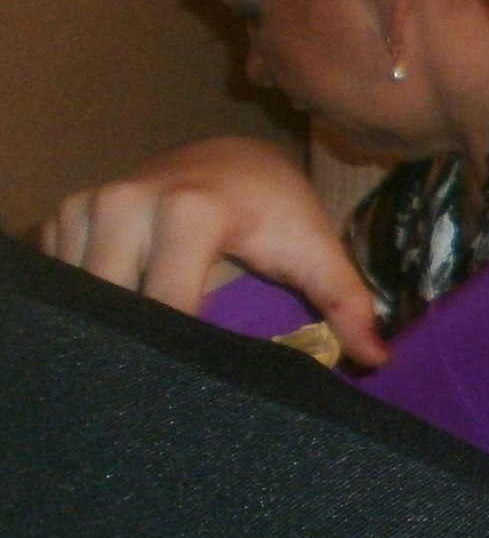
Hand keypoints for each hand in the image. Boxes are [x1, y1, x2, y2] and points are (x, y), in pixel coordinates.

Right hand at [42, 137, 389, 364]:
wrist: (232, 158)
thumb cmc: (277, 209)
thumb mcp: (316, 249)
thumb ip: (346, 301)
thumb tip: (376, 359)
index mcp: (190, 211)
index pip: (166, 304)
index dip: (180, 350)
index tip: (198, 379)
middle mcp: (128, 203)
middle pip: (118, 305)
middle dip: (143, 343)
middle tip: (170, 372)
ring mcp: (89, 207)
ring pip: (85, 298)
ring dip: (114, 326)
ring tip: (149, 346)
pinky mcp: (64, 217)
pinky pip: (65, 281)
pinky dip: (90, 307)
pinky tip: (121, 318)